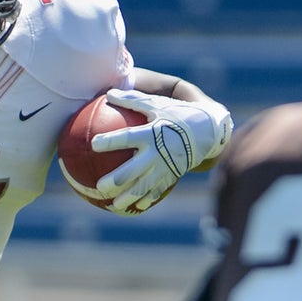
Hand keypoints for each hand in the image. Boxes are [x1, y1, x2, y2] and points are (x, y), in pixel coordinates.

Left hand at [91, 89, 232, 213]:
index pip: (127, 138)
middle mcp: (157, 153)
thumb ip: (132, 100)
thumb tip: (108, 93)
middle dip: (116, 181)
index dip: (111, 141)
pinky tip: (134, 207)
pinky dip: (146, 199)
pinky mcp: (172, 175)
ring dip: (127, 197)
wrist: (208, 130)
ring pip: (144, 187)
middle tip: (99, 187)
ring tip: (112, 205)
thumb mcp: (156, 104)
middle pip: (133, 171)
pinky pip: (157, 191)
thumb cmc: (176, 114)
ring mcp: (165, 167)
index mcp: (151, 133)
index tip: (93, 144)